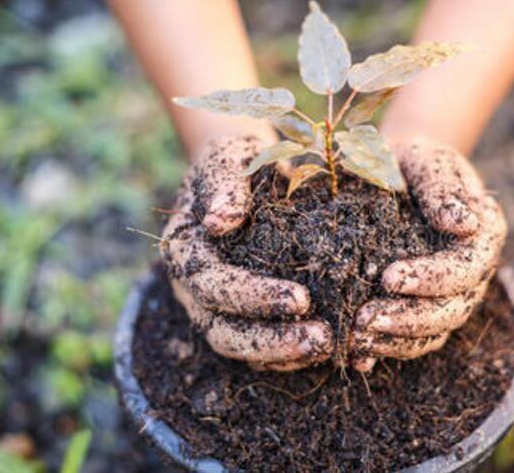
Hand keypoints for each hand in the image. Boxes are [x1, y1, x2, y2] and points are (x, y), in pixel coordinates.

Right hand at [161, 136, 333, 370]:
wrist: (246, 170)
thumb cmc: (240, 160)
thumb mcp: (231, 159)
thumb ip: (224, 185)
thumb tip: (219, 222)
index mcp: (184, 249)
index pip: (212, 285)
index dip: (253, 297)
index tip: (302, 299)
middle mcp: (192, 287)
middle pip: (222, 330)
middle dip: (271, 340)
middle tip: (322, 340)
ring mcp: (213, 307)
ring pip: (239, 347)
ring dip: (282, 354)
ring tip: (329, 347)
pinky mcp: (240, 316)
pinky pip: (259, 348)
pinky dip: (288, 354)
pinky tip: (327, 348)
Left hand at [350, 138, 506, 371]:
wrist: (398, 174)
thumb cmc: (413, 162)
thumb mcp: (427, 161)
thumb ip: (443, 188)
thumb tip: (463, 223)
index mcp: (484, 234)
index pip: (464, 268)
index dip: (431, 279)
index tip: (389, 277)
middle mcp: (474, 272)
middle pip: (451, 310)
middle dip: (408, 319)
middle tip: (364, 320)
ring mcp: (451, 296)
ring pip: (433, 332)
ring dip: (396, 340)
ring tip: (356, 338)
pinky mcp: (424, 309)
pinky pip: (413, 339)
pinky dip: (387, 349)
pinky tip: (358, 356)